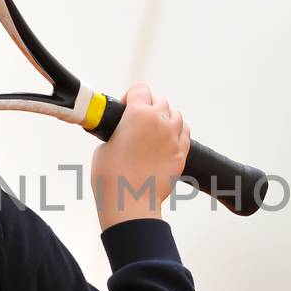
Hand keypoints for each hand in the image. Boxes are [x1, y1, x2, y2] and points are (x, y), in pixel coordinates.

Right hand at [91, 83, 190, 230]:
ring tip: (153, 131)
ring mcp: (173, 137)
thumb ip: (117, 129)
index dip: (131, 97)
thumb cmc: (110, 176)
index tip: (125, 108)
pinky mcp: (181, 153)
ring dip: (165, 118)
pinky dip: (176, 133)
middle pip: (160, 100)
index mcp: (138, 113)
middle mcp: (160, 121)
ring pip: (176, 115)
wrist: (129, 202)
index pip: (141, 89)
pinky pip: (184, 133)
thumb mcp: (105, 144)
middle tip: (138, 121)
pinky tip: (166, 141)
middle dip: (149, 106)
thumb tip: (121, 129)